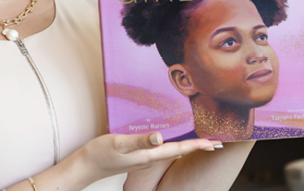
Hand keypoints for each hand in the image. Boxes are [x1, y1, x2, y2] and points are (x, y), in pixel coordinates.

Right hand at [77, 132, 217, 181]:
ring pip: (172, 152)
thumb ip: (140, 141)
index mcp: (150, 156)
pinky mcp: (137, 157)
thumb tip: (160, 137)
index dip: (198, 145)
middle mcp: (150, 159)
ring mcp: (144, 159)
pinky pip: (161, 151)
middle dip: (198, 147)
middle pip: (180, 152)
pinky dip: (172, 146)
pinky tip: (171, 142)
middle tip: (216, 143)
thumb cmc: (101, 154)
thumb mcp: (120, 143)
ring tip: (200, 142)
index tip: (215, 143)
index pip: (179, 150)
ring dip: (187, 147)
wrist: (86, 167)